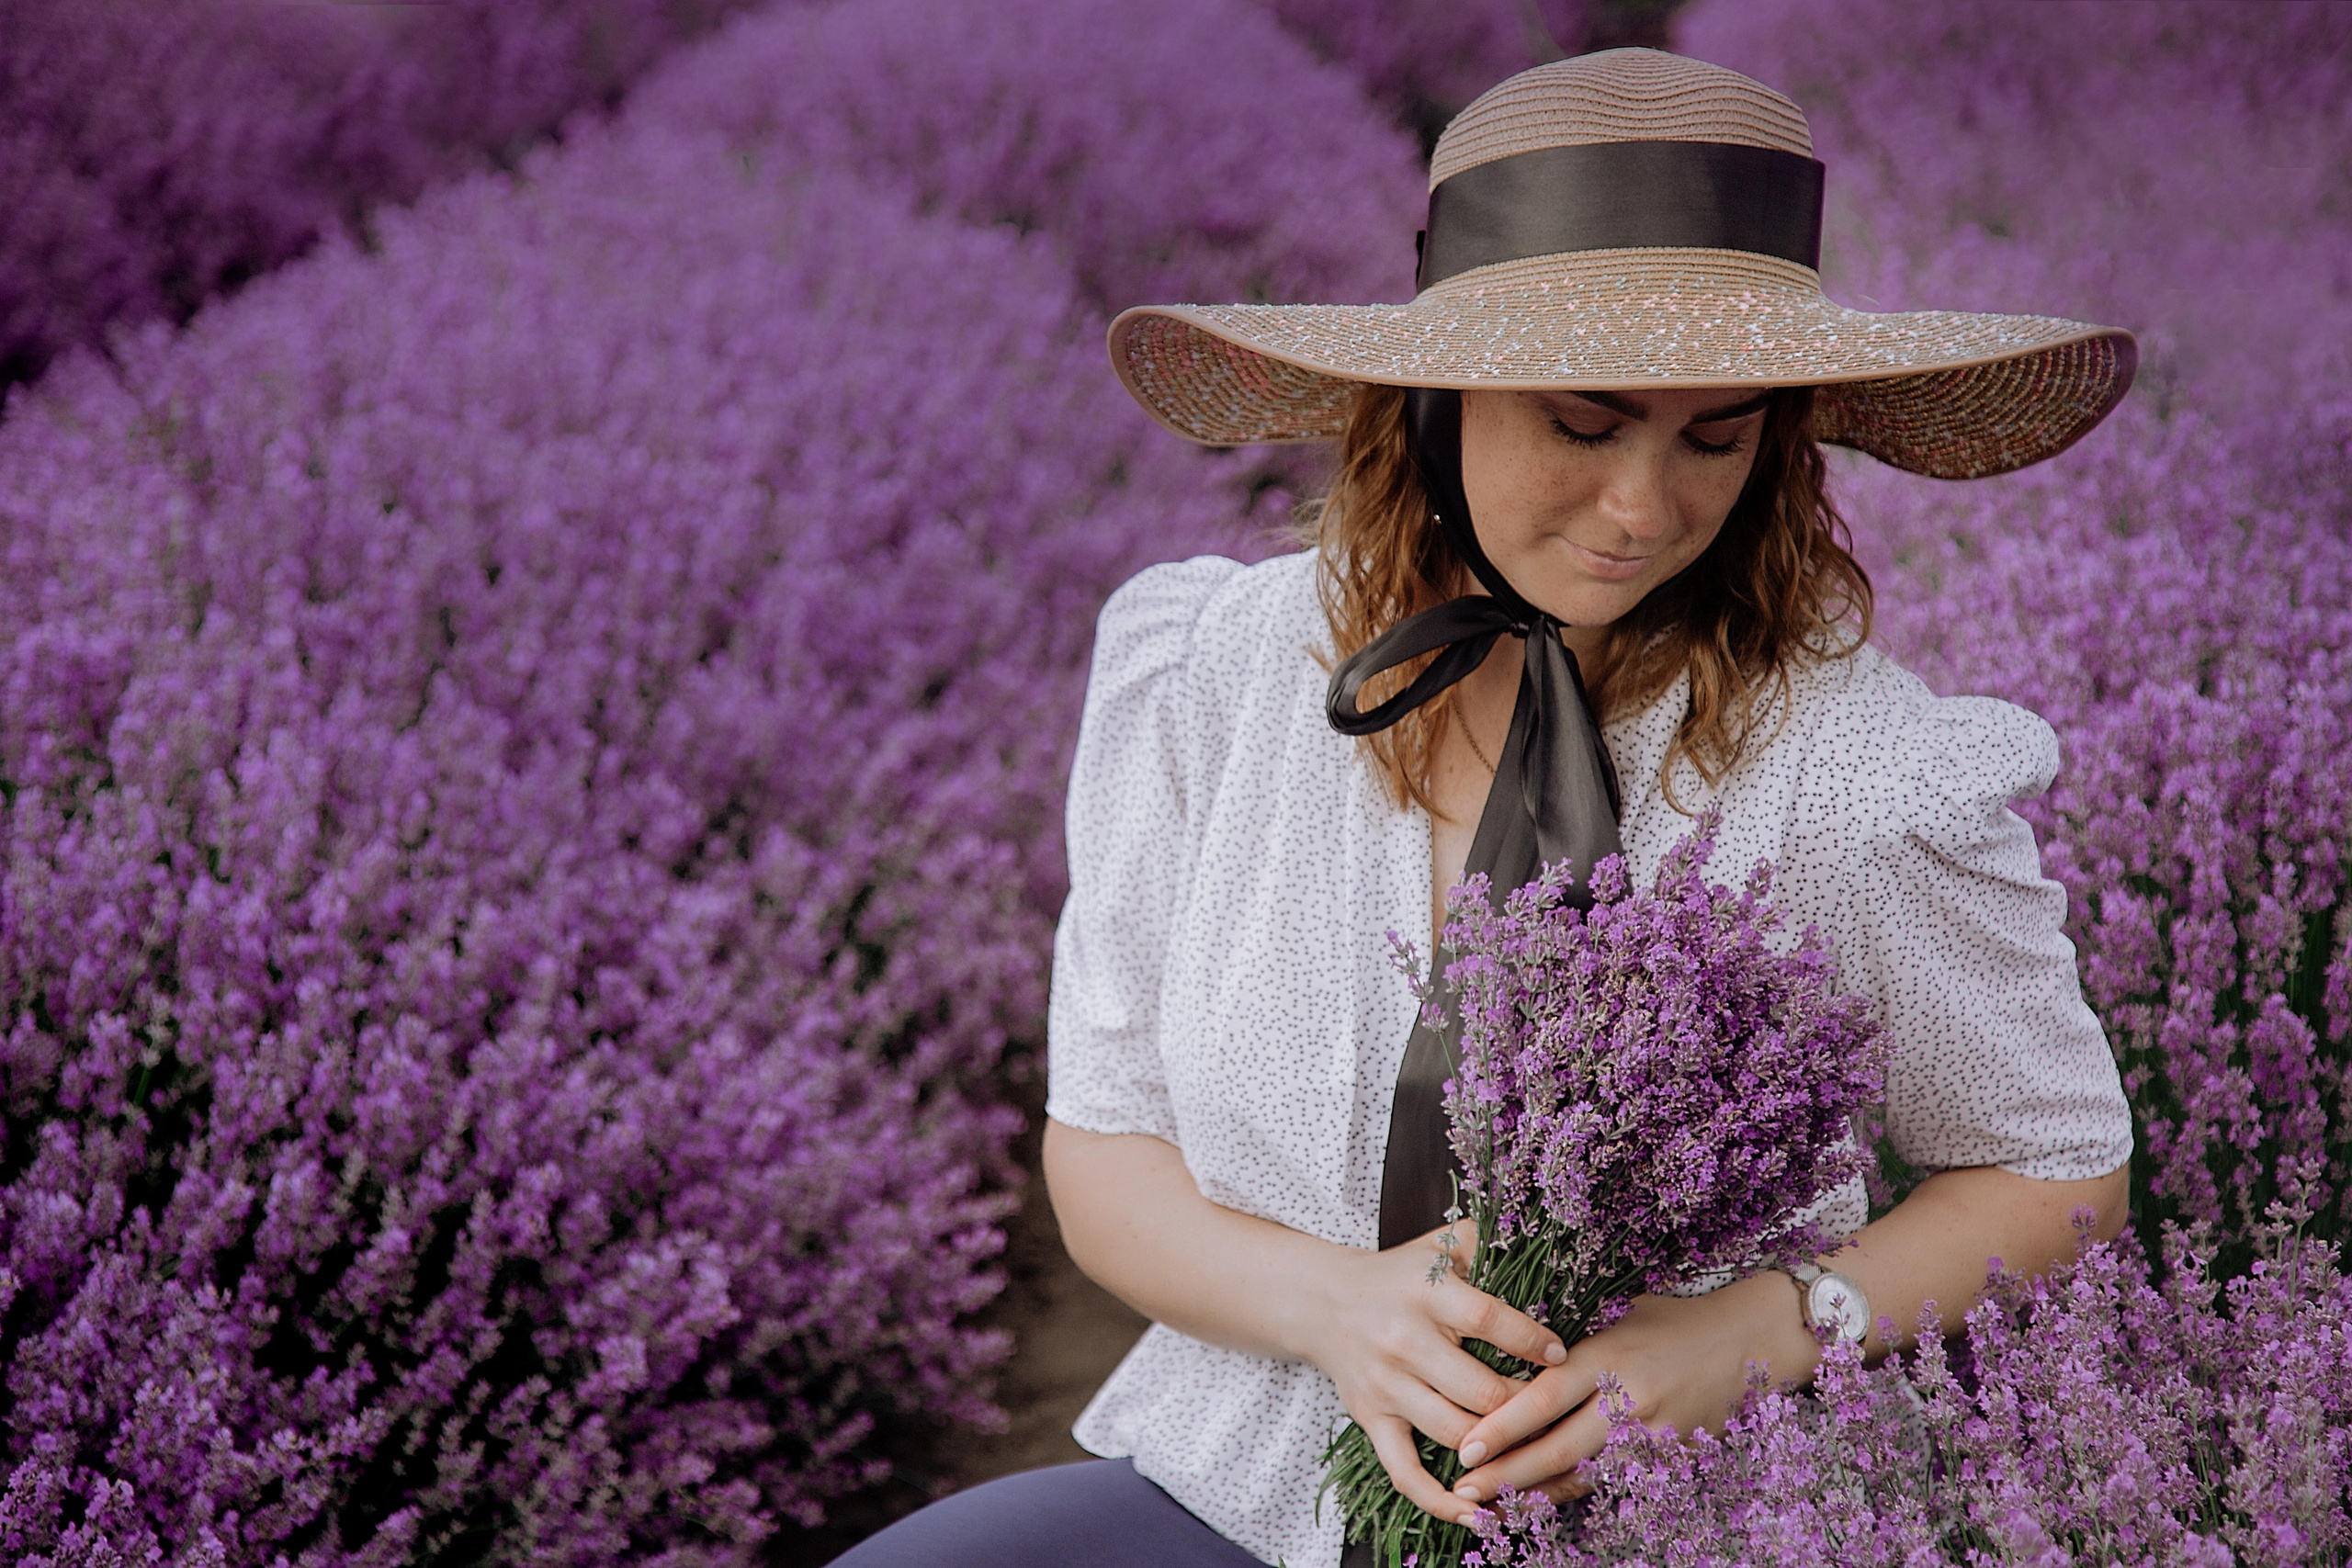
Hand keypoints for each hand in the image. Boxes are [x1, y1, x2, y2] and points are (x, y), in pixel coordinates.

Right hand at [1303, 1221, 1569, 1525]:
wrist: (1324, 1301)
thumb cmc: (1401, 1275)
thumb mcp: (1440, 1245)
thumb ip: (1489, 1239)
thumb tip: (1548, 1241)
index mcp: (1425, 1294)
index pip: (1489, 1321)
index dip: (1531, 1342)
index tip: (1560, 1354)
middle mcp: (1403, 1341)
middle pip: (1478, 1389)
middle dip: (1525, 1406)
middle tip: (1555, 1411)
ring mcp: (1385, 1386)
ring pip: (1453, 1433)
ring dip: (1498, 1450)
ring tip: (1533, 1453)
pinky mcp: (1370, 1420)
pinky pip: (1405, 1472)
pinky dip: (1439, 1501)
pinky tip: (1476, 1515)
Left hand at [1446, 1271, 1821, 1504]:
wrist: (1751, 1338)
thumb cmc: (1673, 1319)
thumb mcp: (1618, 1313)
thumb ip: (1570, 1338)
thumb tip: (1505, 1352)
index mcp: (1607, 1355)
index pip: (1544, 1397)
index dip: (1502, 1426)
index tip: (1465, 1446)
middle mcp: (1628, 1398)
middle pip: (1558, 1448)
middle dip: (1507, 1474)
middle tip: (1463, 1490)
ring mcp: (1654, 1433)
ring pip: (1585, 1474)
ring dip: (1536, 1493)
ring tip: (1491, 1506)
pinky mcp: (1673, 1456)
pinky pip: (1615, 1480)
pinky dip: (1576, 1490)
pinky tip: (1542, 1500)